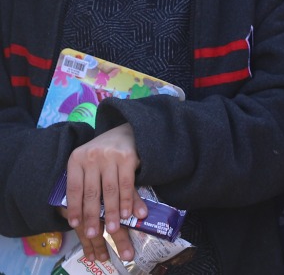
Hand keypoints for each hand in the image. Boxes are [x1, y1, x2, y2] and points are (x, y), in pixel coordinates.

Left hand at [64, 124, 142, 262]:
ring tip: (113, 229)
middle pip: (91, 192)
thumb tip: (78, 218)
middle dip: (93, 216)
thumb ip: (86, 186)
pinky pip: (126, 184)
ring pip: (110, 190)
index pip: (74, 188)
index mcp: (76, 158)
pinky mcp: (128, 157)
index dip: (74, 208)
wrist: (126, 131)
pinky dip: (126, 201)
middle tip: (94, 234)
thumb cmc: (103, 154)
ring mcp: (110, 156)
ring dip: (112, 212)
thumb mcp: (90, 165)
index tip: (75, 225)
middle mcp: (92, 156)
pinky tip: (127, 214)